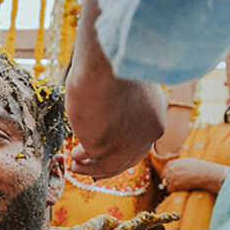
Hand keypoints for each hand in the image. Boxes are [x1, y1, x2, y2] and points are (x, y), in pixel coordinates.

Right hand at [64, 0, 164, 177]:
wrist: (106, 61)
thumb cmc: (114, 60)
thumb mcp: (124, 80)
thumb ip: (122, 97)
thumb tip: (107, 104)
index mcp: (155, 114)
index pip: (143, 141)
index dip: (124, 151)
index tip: (106, 155)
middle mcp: (147, 132)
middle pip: (128, 160)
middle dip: (107, 166)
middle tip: (90, 167)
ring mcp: (127, 142)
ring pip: (110, 166)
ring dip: (91, 169)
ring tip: (76, 167)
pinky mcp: (105, 146)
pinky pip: (91, 158)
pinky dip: (82, 159)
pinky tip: (73, 156)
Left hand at [158, 158, 227, 192]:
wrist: (203, 173)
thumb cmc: (198, 167)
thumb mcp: (186, 161)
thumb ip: (178, 164)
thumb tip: (175, 168)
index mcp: (172, 163)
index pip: (165, 170)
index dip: (169, 174)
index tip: (174, 177)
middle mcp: (169, 170)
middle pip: (165, 177)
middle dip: (170, 180)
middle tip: (178, 182)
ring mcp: (171, 177)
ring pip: (167, 184)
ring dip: (172, 185)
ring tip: (182, 185)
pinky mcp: (174, 185)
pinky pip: (169, 190)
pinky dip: (174, 190)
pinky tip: (180, 188)